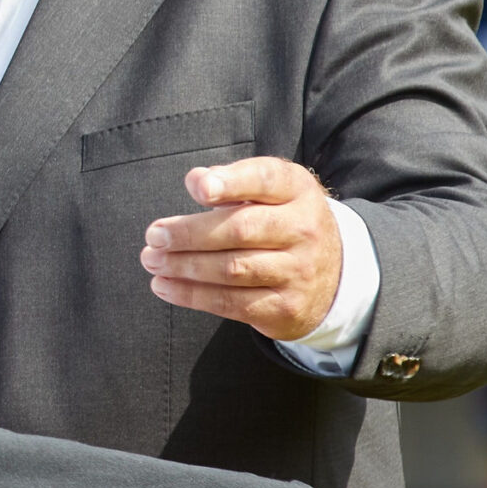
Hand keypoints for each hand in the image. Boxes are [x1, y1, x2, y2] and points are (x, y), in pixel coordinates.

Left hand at [140, 157, 342, 343]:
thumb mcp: (269, 191)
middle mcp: (304, 230)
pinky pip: (232, 303)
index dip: (230, 183)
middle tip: (154, 236)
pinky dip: (192, 295)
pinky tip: (164, 286)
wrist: (334, 276)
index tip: (199, 189)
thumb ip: (233, 180)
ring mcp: (298, 271)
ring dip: (184, 266)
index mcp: (297, 191)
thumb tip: (197, 180)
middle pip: (241, 229)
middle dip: (190, 233)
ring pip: (232, 269)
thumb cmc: (281, 221)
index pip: (265, 180)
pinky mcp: (284, 307)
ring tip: (152, 260)